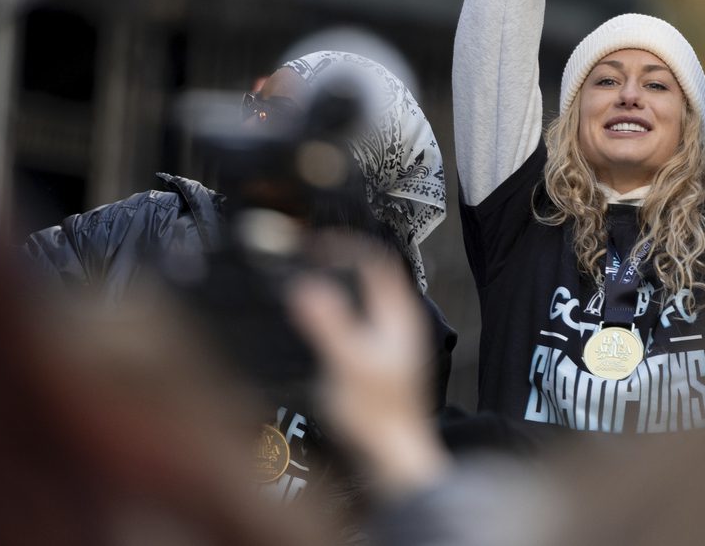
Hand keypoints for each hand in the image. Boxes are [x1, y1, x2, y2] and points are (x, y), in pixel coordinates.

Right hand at [289, 242, 448, 497]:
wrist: (393, 459)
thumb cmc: (376, 414)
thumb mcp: (348, 362)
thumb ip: (328, 323)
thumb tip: (305, 286)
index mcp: (398, 316)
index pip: (376, 262)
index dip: (346, 246)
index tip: (314, 245)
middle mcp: (399, 324)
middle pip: (370, 279)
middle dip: (338, 266)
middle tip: (305, 261)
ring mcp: (391, 345)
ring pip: (363, 302)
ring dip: (337, 290)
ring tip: (305, 288)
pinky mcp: (380, 364)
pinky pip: (357, 324)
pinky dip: (337, 316)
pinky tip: (316, 329)